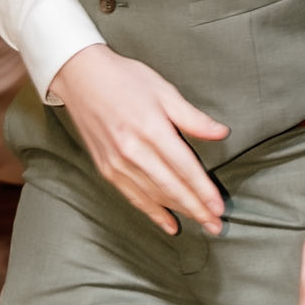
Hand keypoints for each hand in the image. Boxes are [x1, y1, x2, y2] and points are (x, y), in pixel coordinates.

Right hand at [48, 46, 228, 236]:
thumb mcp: (163, 90)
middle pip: (171, 187)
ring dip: (179, 212)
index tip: (218, 206)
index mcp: (151, 128)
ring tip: (201, 223)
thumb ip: (192, 117)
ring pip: (154, 196)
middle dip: (196, 208)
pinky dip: (153, 213)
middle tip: (216, 226)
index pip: (183, 166)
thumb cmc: (126, 79)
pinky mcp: (107, 170)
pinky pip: (134, 197)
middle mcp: (133, 151)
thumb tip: (222, 133)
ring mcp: (118, 164)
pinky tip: (169, 224)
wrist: (82, 78)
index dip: (203, 189)